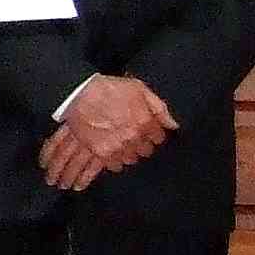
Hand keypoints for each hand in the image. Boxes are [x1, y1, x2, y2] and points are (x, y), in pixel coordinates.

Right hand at [38, 74, 176, 190]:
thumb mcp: (140, 89)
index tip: (150, 135)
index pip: (158, 138)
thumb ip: (159, 108)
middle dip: (140, 147)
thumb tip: (173, 124)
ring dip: (126, 156)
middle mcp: (134, 137)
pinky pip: (112, 166)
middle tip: (133, 141)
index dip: (154, 136)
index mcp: (146, 122)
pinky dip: (112, 164)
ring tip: (120, 150)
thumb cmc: (110, 88)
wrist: (81, 93)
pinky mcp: (100, 152)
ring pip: (129, 160)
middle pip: (144, 152)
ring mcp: (117, 146)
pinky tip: (111, 159)